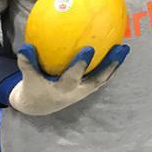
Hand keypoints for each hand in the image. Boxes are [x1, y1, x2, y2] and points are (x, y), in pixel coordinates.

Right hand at [8, 43, 129, 115]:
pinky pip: (102, 76)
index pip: (73, 77)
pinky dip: (111, 65)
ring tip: (124, 48)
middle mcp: (77, 92)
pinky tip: (117, 51)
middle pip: (98, 79)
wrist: (39, 106)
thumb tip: (26, 46)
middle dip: (109, 65)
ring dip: (115, 64)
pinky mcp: (89, 88)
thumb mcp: (27, 78)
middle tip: (119, 48)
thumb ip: (27, 63)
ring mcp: (85, 91)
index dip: (81, 64)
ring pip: (104, 78)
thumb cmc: (33, 88)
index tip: (89, 48)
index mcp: (62, 91)